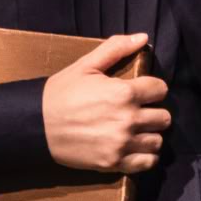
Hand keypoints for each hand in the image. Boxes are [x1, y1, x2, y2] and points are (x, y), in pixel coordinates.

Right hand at [41, 32, 171, 173]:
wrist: (36, 124)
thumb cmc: (61, 92)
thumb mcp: (85, 65)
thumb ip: (116, 48)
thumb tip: (143, 37)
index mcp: (124, 93)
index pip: (160, 89)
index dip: (153, 88)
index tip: (143, 91)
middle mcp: (128, 119)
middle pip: (164, 117)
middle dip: (153, 111)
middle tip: (139, 111)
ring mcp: (122, 144)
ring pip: (158, 141)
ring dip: (150, 134)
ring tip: (136, 130)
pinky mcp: (114, 163)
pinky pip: (147, 162)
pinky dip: (145, 156)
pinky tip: (135, 147)